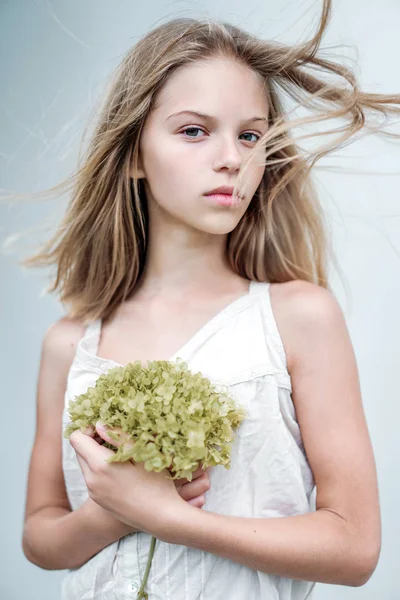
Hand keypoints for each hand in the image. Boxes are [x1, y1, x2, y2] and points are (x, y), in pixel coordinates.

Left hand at [69, 423, 207, 538]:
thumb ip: (119, 436)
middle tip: (116, 437)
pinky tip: (123, 469)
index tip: (107, 426)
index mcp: (99, 466)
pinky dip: (101, 468)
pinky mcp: (99, 500)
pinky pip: (92, 477)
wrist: (162, 518)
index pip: (76, 438)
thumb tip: (99, 424)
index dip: (88, 427)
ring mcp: (94, 492)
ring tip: (122, 453)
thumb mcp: (141, 454)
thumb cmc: (156, 483)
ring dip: (97, 454)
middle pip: (79, 450)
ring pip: (85, 463)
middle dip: (93, 439)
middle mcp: (91, 480)